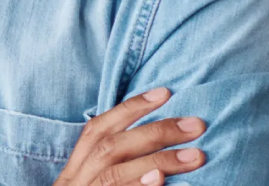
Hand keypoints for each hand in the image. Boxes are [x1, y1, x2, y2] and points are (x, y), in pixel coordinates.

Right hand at [53, 87, 205, 185]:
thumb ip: (114, 171)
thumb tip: (154, 155)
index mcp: (72, 176)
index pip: (96, 131)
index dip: (129, 109)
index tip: (165, 92)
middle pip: (110, 149)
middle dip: (154, 131)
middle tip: (196, 125)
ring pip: (114, 176)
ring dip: (158, 160)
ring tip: (196, 156)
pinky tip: (161, 182)